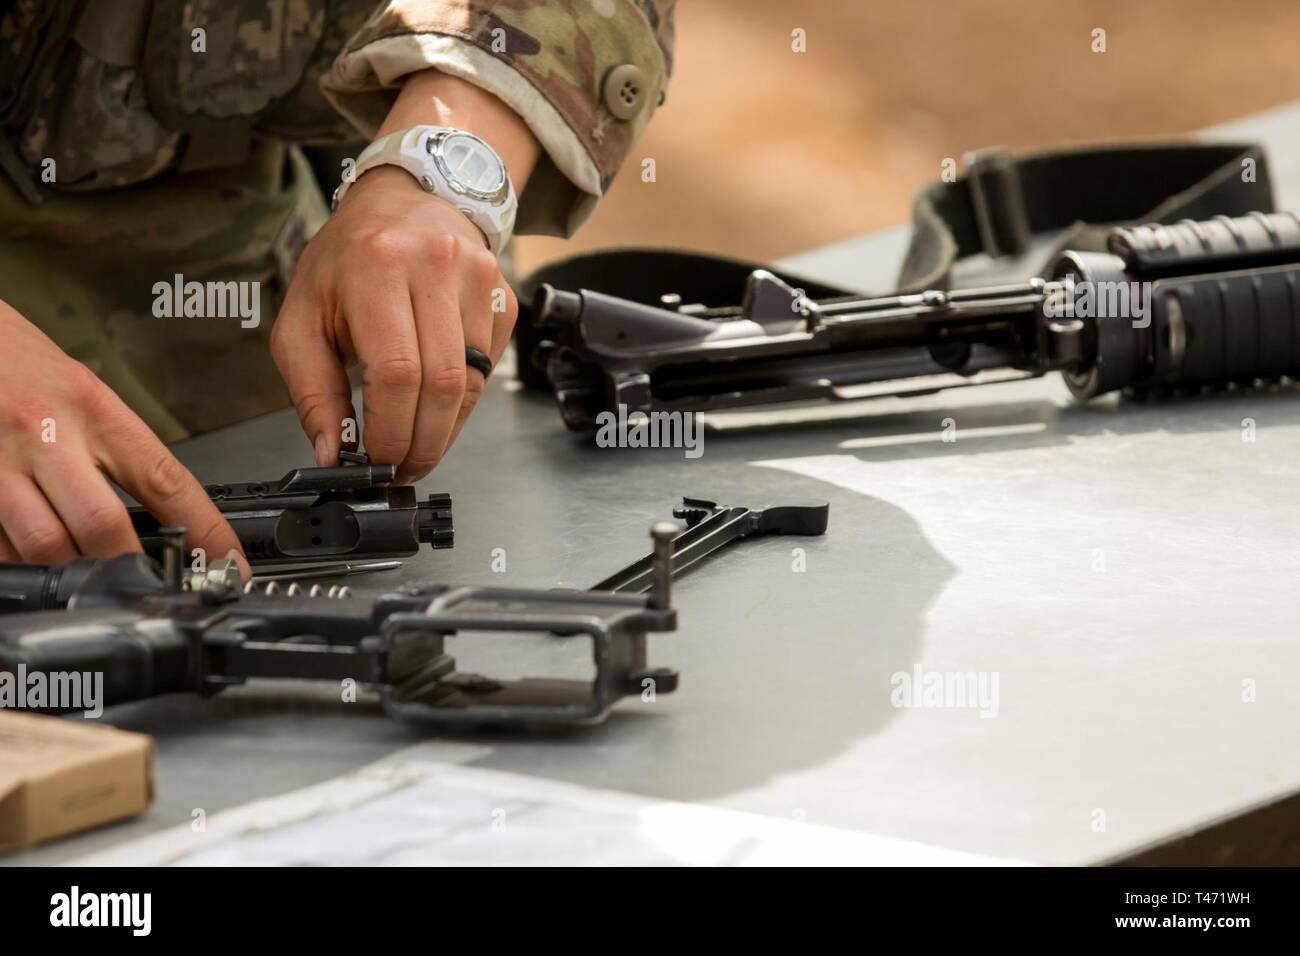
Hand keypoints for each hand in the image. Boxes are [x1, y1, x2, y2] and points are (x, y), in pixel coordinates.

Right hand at [0, 300, 247, 573]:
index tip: (229, 562)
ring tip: (83, 564)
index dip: (205, 528)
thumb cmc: (18, 362)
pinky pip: (0, 547)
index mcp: (93, 408)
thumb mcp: (85, 392)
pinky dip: (22, 560)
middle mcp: (46, 434)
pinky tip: (34, 550)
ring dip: (71, 568)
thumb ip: (121, 451)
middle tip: (143, 578)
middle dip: (128, 563)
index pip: (164, 479)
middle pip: (102, 525)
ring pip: (44, 546)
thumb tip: (166, 515)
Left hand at [271, 166, 516, 482]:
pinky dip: (462, 402)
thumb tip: (334, 454)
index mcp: (377, 267)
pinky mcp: (504, 298)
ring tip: (416, 444)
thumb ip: (312, 391)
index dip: (392, 431)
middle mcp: (436, 265)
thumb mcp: (302, 318)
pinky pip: (489, 370)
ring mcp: (480, 279)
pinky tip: (435, 402)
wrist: (405, 201)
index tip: (378, 462)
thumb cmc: (347, 261)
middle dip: (422, 442)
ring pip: (472, 384)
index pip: (397, 372)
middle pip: (442, 384)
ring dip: (444, 429)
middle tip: (401, 467)